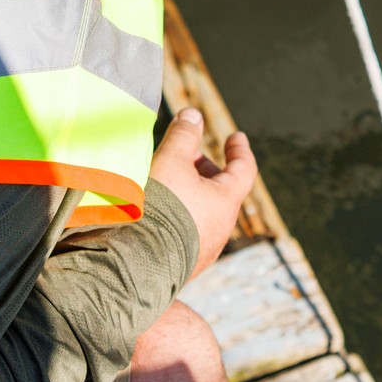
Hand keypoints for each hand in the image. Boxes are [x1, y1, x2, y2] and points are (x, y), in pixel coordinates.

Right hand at [151, 108, 256, 278]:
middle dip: (206, 170)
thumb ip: (184, 135)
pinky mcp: (181, 265)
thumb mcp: (171, 161)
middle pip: (221, 192)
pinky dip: (178, 214)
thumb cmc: (160, 207)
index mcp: (226, 202)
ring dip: (189, 193)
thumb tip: (194, 115)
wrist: (137, 266)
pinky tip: (155, 211)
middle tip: (187, 156)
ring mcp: (202, 250)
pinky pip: (186, 232)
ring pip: (202, 213)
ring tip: (165, 181)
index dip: (239, 149)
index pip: (244, 169)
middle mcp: (220, 229)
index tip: (235, 136)